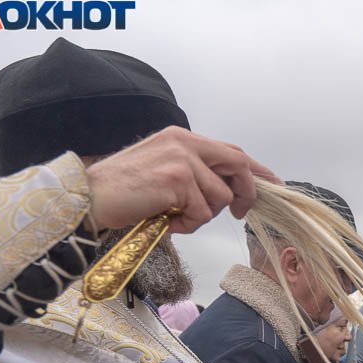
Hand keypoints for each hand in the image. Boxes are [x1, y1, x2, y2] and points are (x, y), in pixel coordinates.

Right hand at [86, 126, 279, 233]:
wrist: (89, 199)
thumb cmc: (122, 192)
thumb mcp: (162, 172)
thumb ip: (193, 173)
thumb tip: (227, 191)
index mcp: (181, 138)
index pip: (230, 150)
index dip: (255, 169)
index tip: (273, 184)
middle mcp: (184, 142)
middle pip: (238, 165)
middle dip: (246, 193)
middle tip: (239, 213)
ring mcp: (182, 159)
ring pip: (220, 197)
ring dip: (201, 217)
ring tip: (172, 216)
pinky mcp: (178, 179)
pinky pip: (202, 212)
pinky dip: (187, 225)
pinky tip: (164, 220)